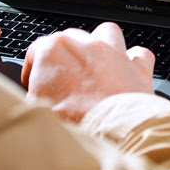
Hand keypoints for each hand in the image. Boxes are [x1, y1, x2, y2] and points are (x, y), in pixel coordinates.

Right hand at [22, 22, 155, 122]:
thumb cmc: (74, 124)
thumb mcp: (36, 113)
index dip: (32, 69)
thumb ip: (32, 100)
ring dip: (100, 45)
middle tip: (62, 81)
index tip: (33, 84)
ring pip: (106, 33)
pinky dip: (133, 61)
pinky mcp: (138, 68)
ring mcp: (114, 54)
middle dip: (64, 56)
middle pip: (70, 38)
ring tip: (94, 64)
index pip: (35, 51)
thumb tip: (30, 104)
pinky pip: (139, 54)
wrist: (114, 136)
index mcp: (54, 51)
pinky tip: (127, 72)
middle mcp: (86, 45)